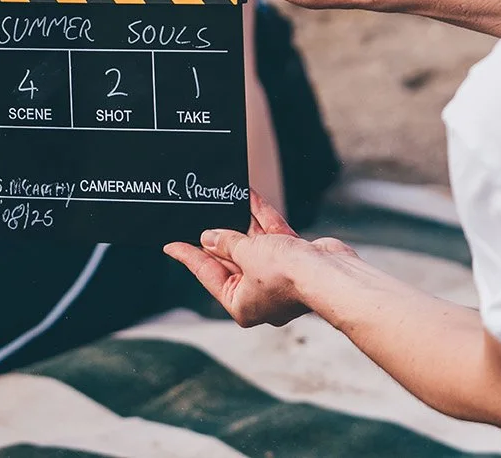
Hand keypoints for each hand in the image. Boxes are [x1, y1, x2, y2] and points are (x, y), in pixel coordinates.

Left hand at [165, 194, 352, 327]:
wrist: (330, 275)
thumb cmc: (286, 275)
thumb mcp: (246, 255)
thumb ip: (227, 244)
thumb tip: (209, 237)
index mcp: (241, 304)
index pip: (207, 275)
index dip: (188, 257)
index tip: (170, 245)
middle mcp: (259, 293)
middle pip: (230, 260)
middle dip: (216, 237)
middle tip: (196, 217)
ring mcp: (278, 277)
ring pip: (253, 245)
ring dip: (240, 222)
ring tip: (222, 200)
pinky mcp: (295, 259)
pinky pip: (272, 235)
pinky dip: (261, 217)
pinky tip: (250, 196)